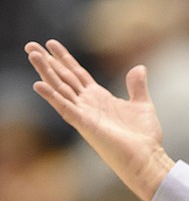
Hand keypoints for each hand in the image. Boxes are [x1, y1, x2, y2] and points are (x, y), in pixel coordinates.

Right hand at [26, 39, 174, 200]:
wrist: (147, 157)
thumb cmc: (144, 136)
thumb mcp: (142, 104)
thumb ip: (137, 86)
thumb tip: (139, 67)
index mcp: (99, 98)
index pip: (77, 74)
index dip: (64, 58)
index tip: (50, 43)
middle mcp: (88, 104)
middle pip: (63, 78)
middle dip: (47, 61)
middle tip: (29, 44)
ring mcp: (84, 114)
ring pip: (60, 89)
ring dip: (45, 72)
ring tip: (32, 54)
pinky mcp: (85, 125)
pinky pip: (65, 108)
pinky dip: (52, 97)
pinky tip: (38, 84)